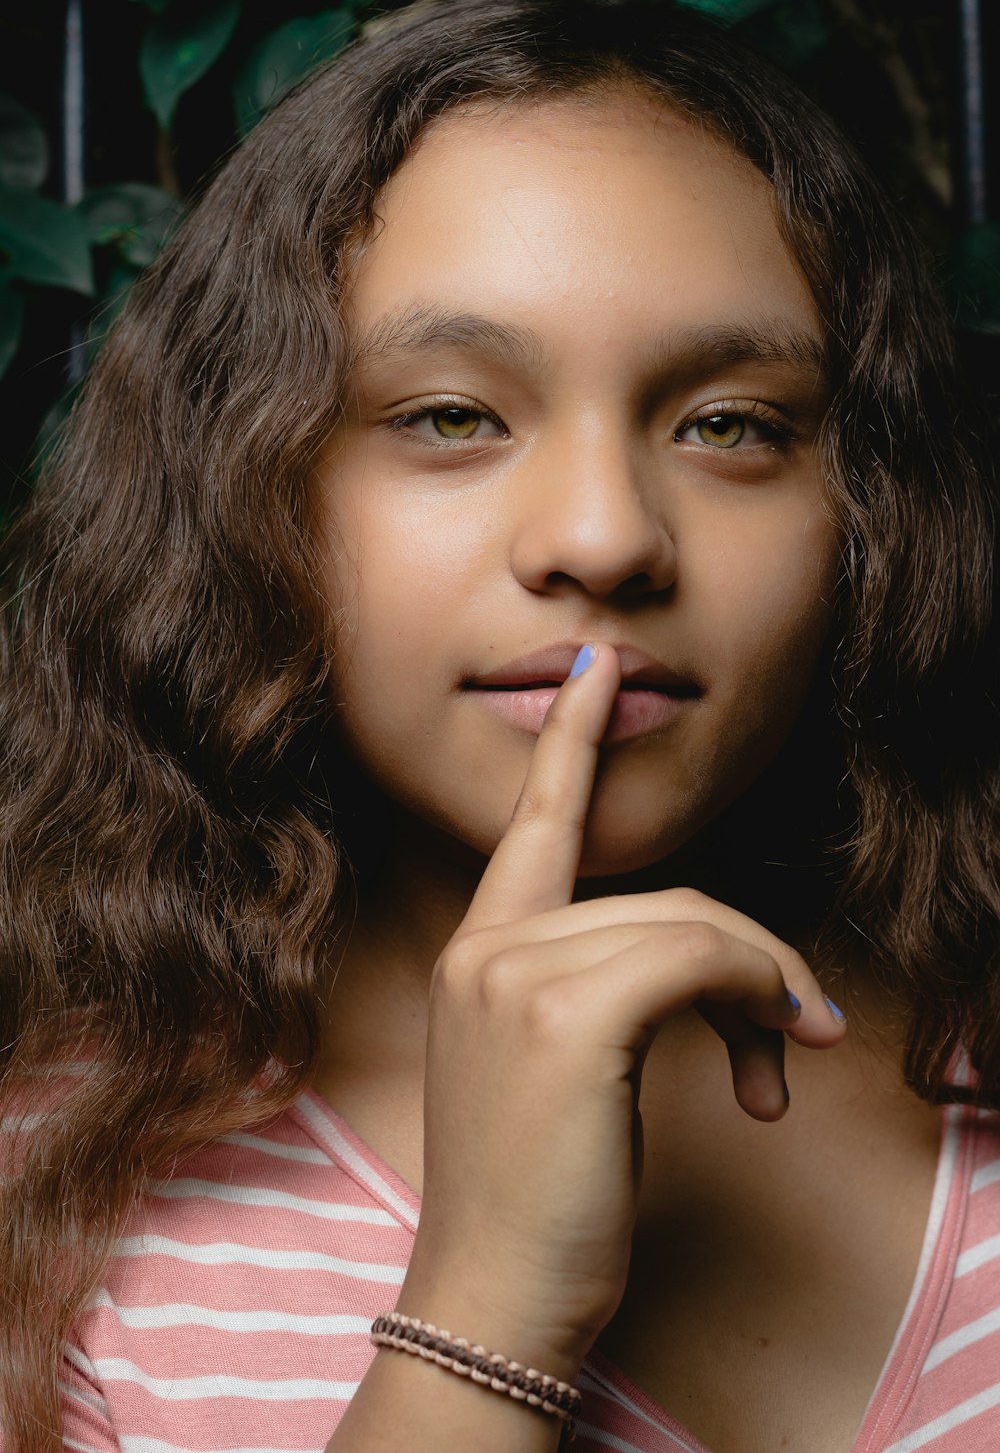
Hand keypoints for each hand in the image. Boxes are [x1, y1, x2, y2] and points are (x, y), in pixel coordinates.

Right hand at [396, 643, 846, 1378]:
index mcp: (476, 956)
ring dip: (761, 990)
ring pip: (686, 925)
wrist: (490, 1300)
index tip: (596, 674)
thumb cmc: (536, 1199)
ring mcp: (512, 976)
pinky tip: (771, 1064)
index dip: (570, 747)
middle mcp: (483, 950)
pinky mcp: (564, 1014)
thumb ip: (606, 995)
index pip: (534, 831)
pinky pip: (696, 958)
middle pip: (657, 895)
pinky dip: (754, 996)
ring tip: (783, 1067)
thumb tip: (720, 972)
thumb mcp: (559, 1077)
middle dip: (746, 958)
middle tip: (798, 1036)